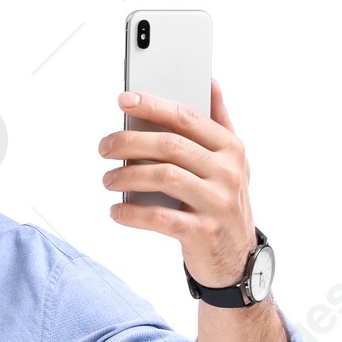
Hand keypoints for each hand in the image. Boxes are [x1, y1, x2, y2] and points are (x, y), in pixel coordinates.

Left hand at [97, 80, 255, 286]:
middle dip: (130, 142)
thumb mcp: (232, 162)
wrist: (236, 259)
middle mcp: (227, 172)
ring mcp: (216, 203)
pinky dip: (132, 214)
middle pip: (170, 146)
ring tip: (108, 180)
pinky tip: (116, 211)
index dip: (153, 105)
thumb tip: (210, 82)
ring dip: (128, 177)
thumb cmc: (224, 203)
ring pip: (164, 177)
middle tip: (105, 147)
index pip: (186, 118)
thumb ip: (220, 122)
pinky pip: (159, 218)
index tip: (125, 100)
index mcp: (231, 149)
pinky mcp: (202, 233)